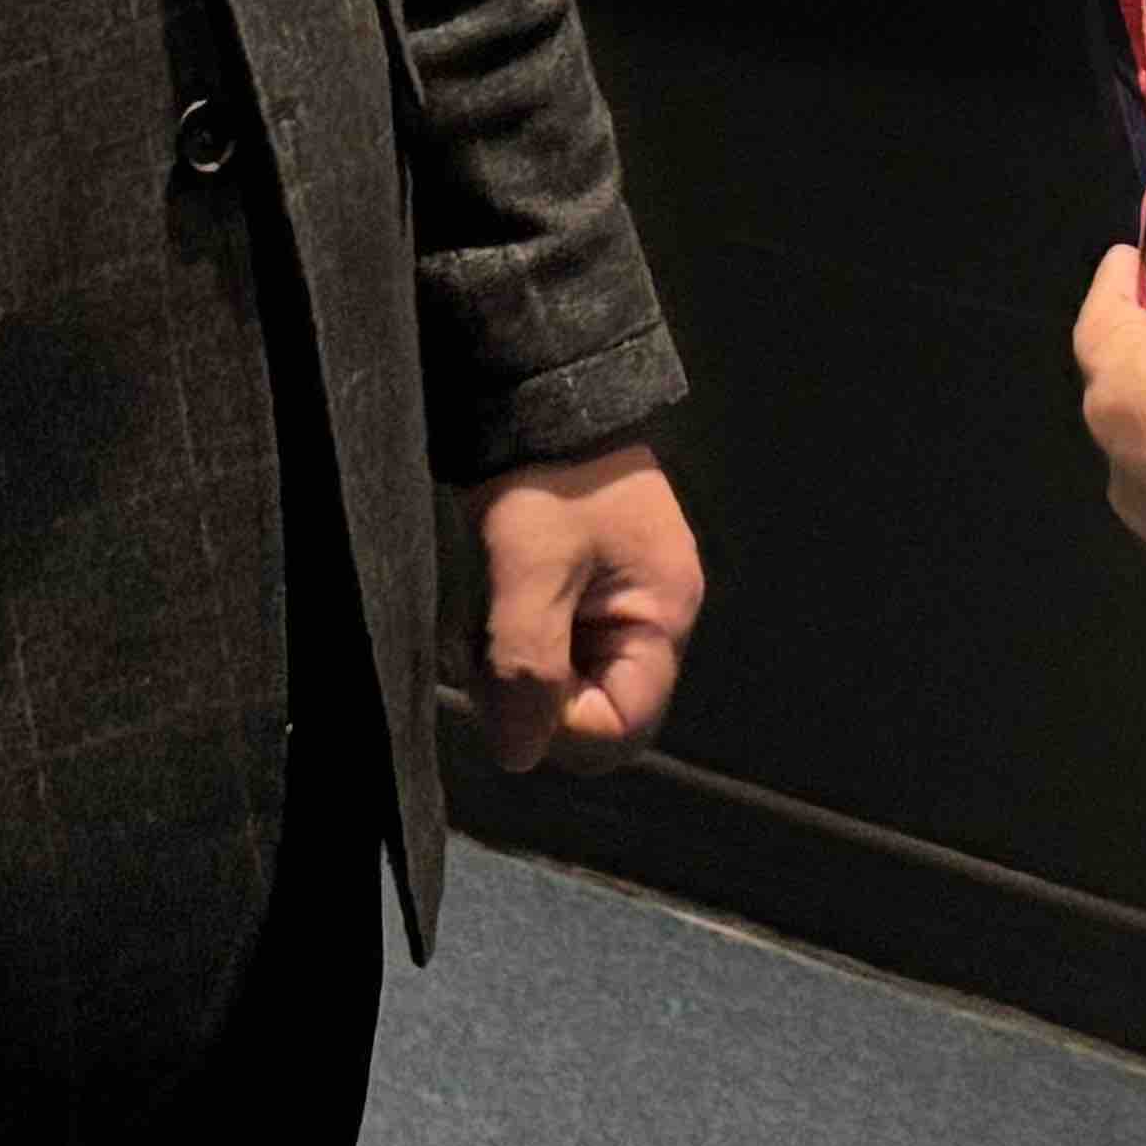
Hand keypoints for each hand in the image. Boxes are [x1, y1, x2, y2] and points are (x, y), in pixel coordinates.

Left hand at [464, 441, 704, 771]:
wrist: (532, 390)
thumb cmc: (543, 472)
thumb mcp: (530, 567)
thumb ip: (527, 666)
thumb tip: (519, 755)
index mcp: (663, 613)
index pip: (622, 724)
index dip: (562, 725)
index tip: (508, 684)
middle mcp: (650, 616)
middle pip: (592, 706)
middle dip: (531, 690)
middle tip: (485, 644)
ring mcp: (616, 600)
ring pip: (563, 679)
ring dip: (515, 662)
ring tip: (482, 611)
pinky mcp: (580, 585)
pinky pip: (549, 643)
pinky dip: (511, 635)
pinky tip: (487, 599)